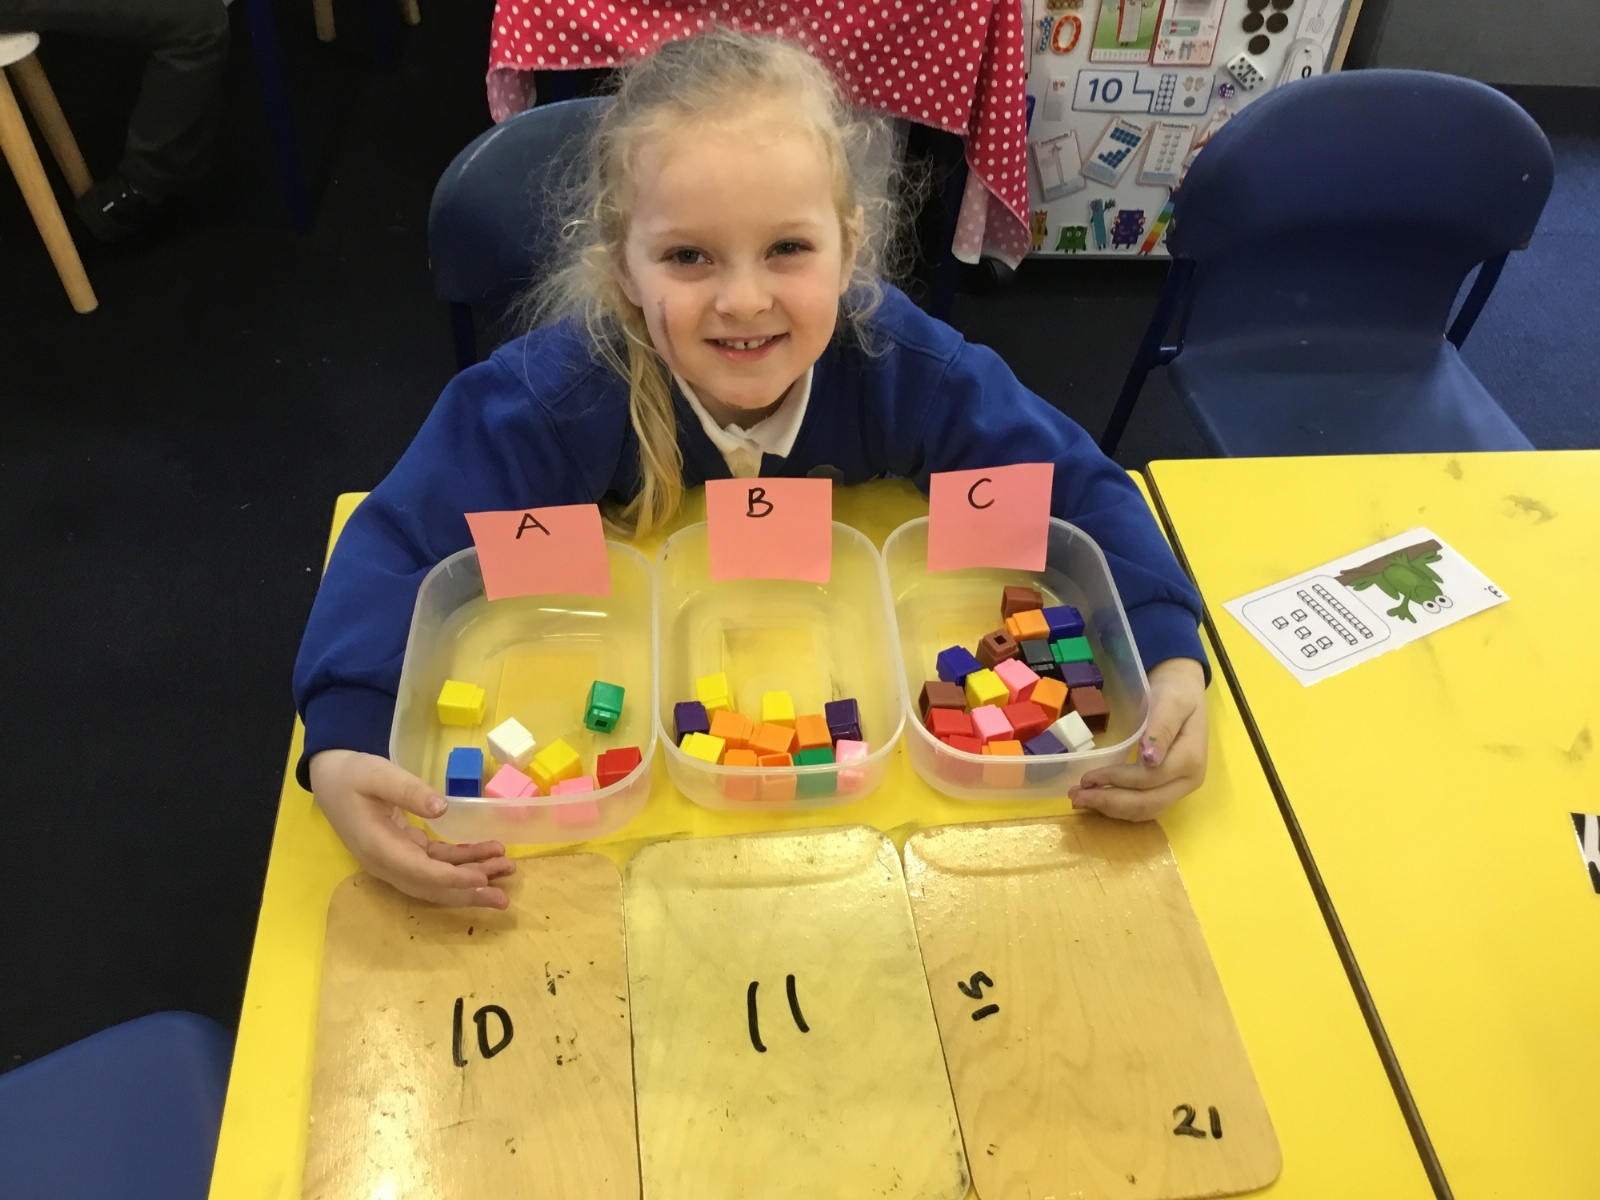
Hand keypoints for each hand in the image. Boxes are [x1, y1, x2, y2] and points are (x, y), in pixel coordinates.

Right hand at [309, 749, 515, 907]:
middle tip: (503, 897)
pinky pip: (436, 864)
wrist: (331, 779)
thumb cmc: (353, 775)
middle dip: (468, 891)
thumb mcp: (378, 774)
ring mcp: (395, 860)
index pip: (419, 872)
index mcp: (377, 847)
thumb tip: (441, 808)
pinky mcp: (404, 852)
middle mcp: (386, 863)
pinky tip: (487, 855)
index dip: (451, 879)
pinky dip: (461, 862)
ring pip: (436, 879)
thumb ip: (407, 790)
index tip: (482, 879)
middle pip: (431, 887)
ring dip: (471, 877)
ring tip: (506, 871)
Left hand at [1068, 657, 1207, 820]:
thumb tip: (1150, 760)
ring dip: (1111, 809)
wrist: (1185, 695)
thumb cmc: (1176, 694)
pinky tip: (1098, 800)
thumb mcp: (1170, 702)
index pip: (1148, 779)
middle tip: (1076, 796)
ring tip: (1081, 800)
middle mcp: (1188, 780)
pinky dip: (1120, 808)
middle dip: (1109, 802)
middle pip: (1147, 803)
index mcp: (1190, 760)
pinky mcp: (1169, 790)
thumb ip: (1161, 729)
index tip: (1086, 778)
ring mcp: (1180, 788)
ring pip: (1145, 810)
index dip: (1116, 781)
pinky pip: (1145, 807)